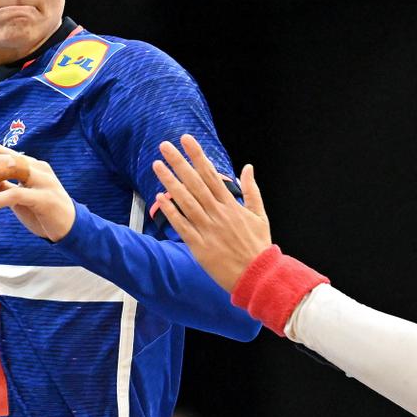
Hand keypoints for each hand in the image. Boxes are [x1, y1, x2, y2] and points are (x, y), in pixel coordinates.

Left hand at [0, 144, 75, 241]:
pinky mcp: (46, 198)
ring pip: (10, 168)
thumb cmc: (42, 212)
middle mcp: (37, 167)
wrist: (71, 229)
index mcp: (29, 165)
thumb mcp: (18, 197)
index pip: (0, 151)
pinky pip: (17, 193)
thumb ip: (2, 186)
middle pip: (2, 158)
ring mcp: (43, 181)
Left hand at [150, 134, 270, 292]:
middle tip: (164, 145)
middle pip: (195, 183)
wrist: (258, 276)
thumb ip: (252, 190)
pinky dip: (171, 211)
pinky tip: (159, 198)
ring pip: (185, 201)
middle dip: (179, 162)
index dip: (198, 156)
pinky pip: (182, 225)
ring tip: (157, 165)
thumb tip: (248, 167)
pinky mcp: (199, 246)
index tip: (186, 140)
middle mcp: (218, 213)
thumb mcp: (260, 215)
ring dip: (170, 182)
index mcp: (232, 205)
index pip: (211, 174)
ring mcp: (207, 229)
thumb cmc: (258, 246)